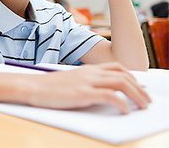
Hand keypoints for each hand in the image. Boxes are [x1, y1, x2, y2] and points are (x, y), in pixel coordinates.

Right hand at [26, 62, 150, 113]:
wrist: (31, 86)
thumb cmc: (47, 86)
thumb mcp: (70, 81)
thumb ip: (85, 83)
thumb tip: (99, 92)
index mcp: (87, 69)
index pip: (117, 68)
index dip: (132, 77)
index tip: (138, 87)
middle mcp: (90, 73)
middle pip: (124, 75)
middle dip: (140, 88)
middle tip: (146, 100)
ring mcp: (87, 82)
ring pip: (122, 83)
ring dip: (137, 95)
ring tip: (142, 106)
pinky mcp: (83, 93)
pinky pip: (110, 96)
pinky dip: (122, 103)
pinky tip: (125, 110)